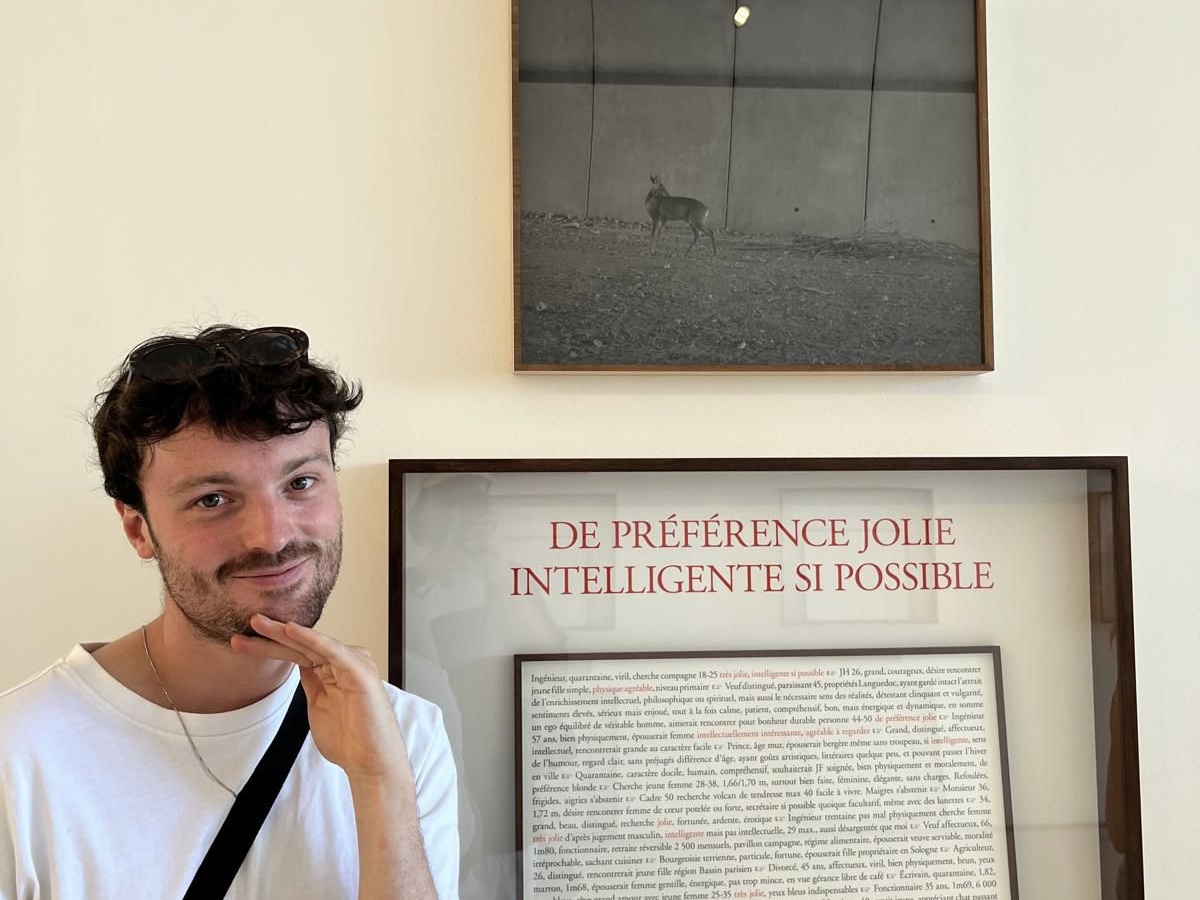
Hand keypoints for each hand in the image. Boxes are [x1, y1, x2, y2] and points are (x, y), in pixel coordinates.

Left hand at [230, 615, 408, 782]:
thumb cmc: (349, 740)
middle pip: (301, 645)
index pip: (297, 653)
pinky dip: (311, 639)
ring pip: (312, 644)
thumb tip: (298, 664)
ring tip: (258, 623)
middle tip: (250, 621)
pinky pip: (331, 650)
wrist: (370, 762)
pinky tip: (292, 630)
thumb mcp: (319, 705)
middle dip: (273, 634)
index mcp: (334, 670)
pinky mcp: (358, 671)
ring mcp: (352, 664)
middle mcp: (344, 662)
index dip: (269, 647)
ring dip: (284, 633)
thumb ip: (312, 682)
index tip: (243, 642)